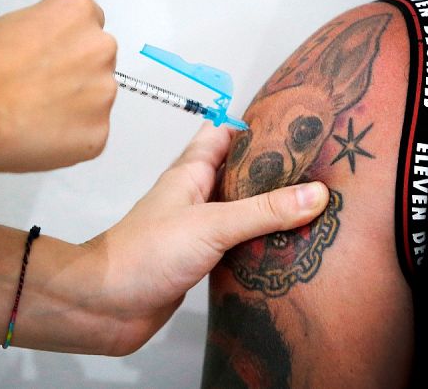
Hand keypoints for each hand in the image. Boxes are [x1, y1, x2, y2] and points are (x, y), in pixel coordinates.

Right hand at [0, 0, 116, 171]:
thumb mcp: (1, 27)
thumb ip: (32, 38)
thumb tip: (29, 56)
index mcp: (77, 13)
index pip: (88, 26)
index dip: (66, 46)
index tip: (51, 59)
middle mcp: (100, 49)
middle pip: (96, 63)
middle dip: (74, 77)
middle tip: (39, 91)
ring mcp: (104, 94)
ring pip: (95, 103)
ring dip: (74, 110)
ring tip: (33, 117)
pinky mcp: (98, 133)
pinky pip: (89, 137)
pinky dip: (69, 141)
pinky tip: (39, 137)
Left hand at [83, 124, 328, 354]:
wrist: (106, 305)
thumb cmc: (145, 254)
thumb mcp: (211, 224)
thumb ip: (263, 210)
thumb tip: (316, 193)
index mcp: (190, 173)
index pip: (224, 134)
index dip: (257, 125)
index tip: (299, 122)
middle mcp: (195, 196)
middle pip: (239, 173)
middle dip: (274, 169)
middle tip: (321, 168)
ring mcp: (198, 229)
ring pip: (240, 210)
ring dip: (270, 209)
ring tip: (317, 206)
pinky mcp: (201, 261)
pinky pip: (238, 244)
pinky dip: (261, 243)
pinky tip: (288, 249)